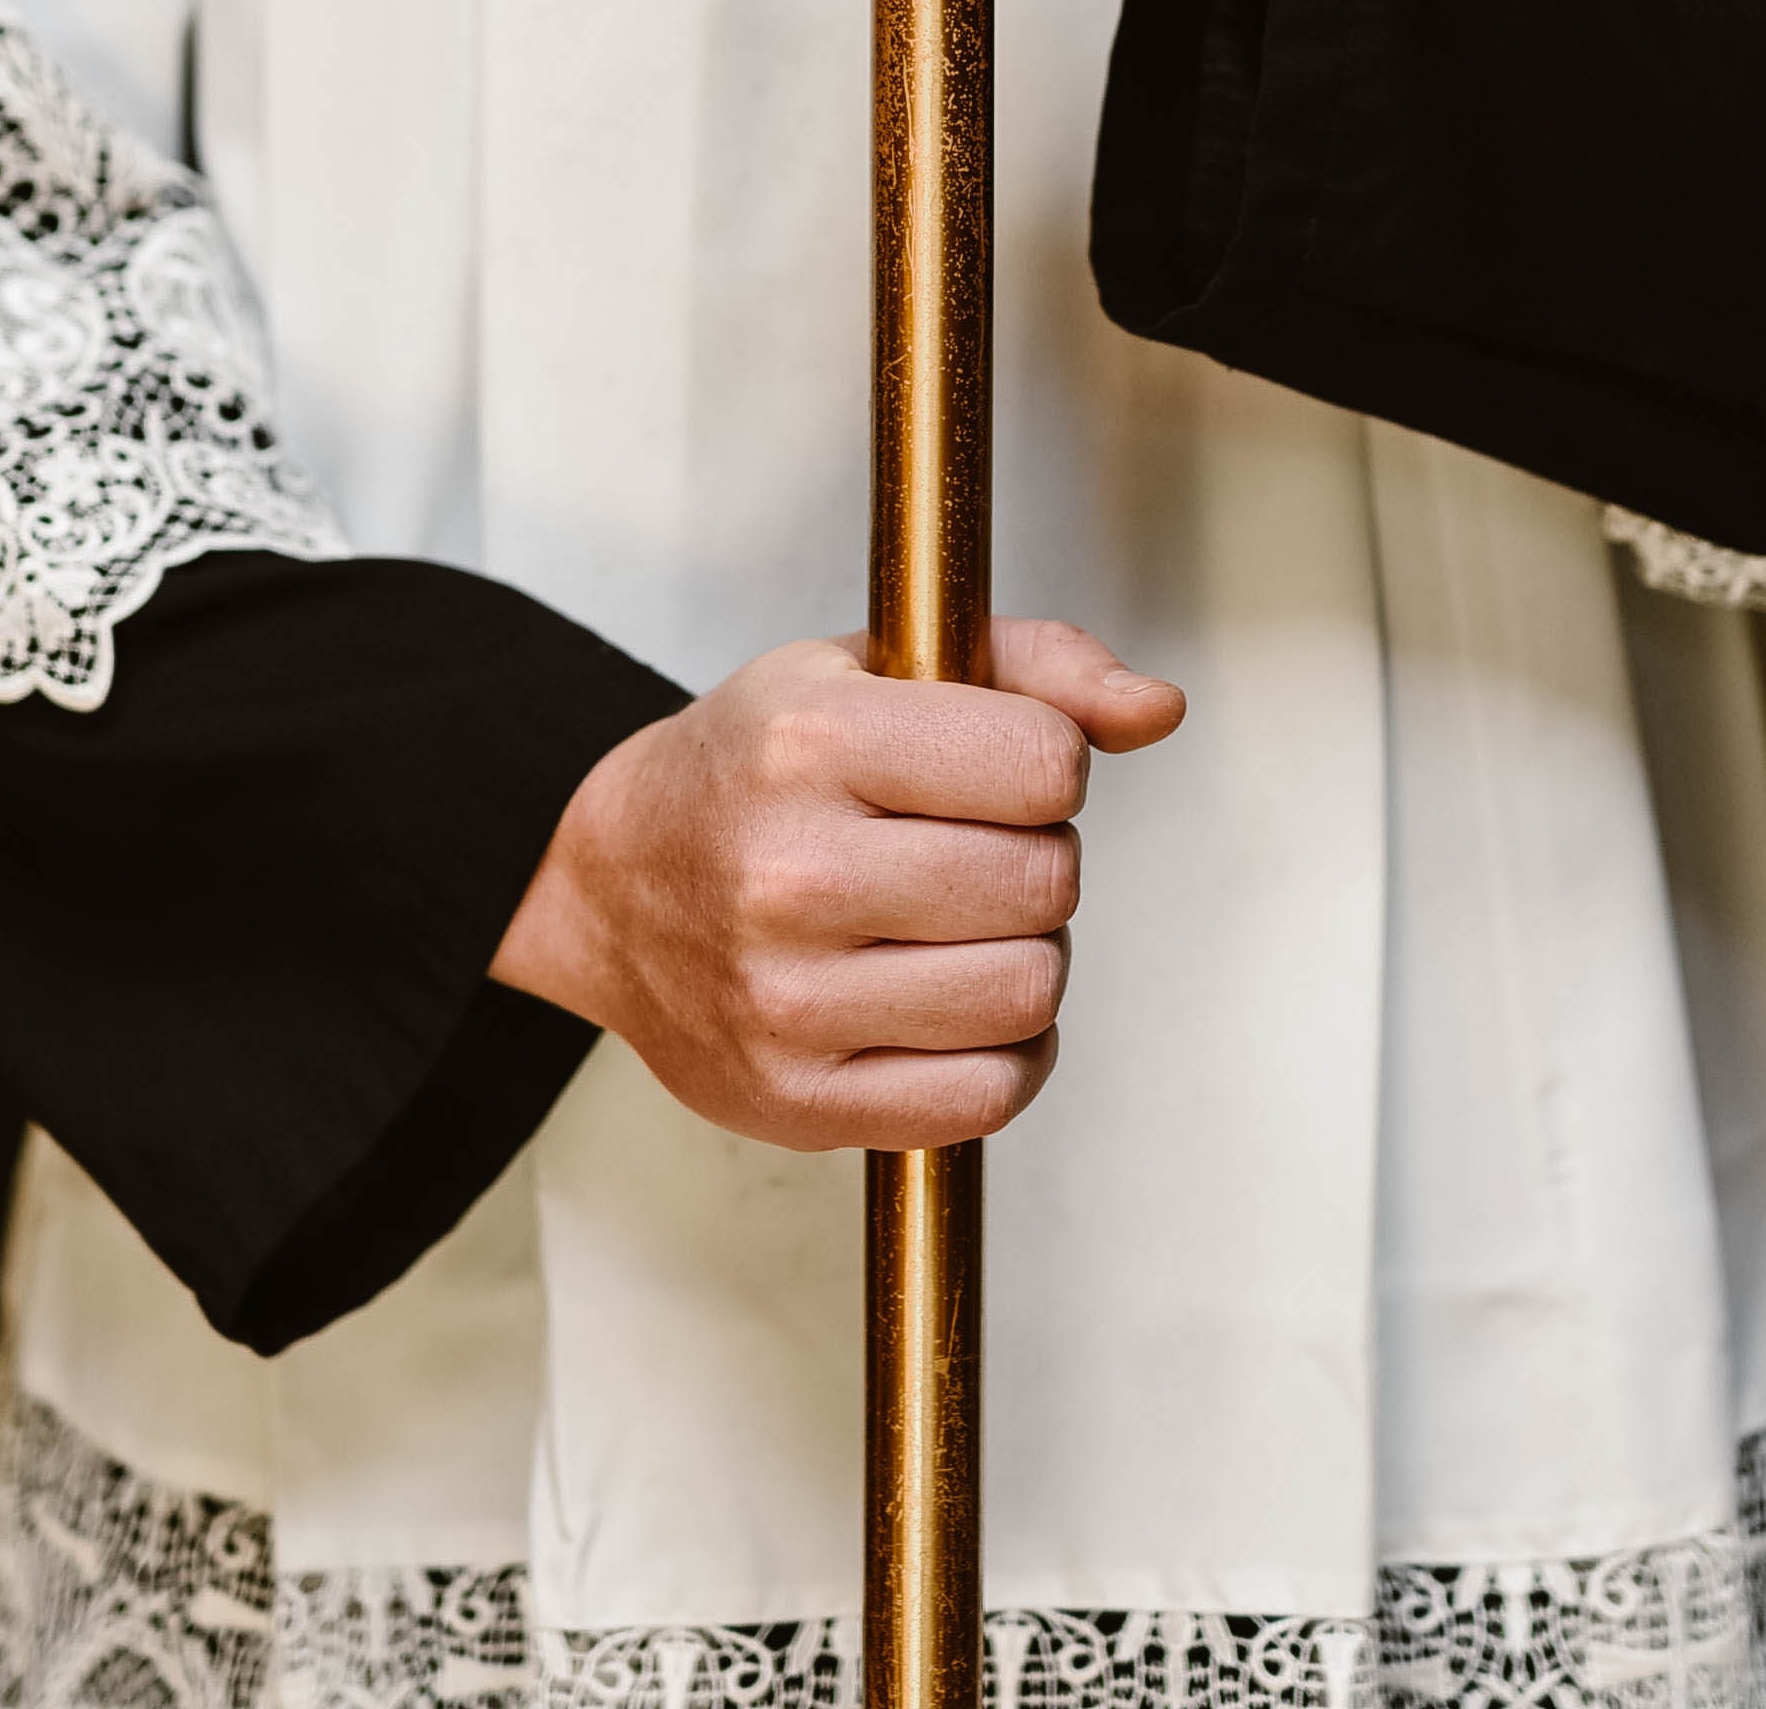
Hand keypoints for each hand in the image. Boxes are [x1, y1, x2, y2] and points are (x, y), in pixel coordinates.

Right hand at [488, 616, 1189, 1150]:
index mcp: (810, 742)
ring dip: (1022, 959)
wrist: (610, 885)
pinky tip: (951, 1008)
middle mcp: (791, 873)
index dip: (1045, 765)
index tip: (994, 771)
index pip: (1046, 764)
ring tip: (956, 929)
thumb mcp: (871, 667)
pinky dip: (1002, 1055)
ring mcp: (789, 998)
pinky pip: (988, 1095)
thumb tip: (1154, 710)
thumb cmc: (754, 771)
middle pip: (1045, 881)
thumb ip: (1034, 667)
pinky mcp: (799, 1099)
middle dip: (1035, 862)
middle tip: (969, 852)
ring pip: (1029, 991)